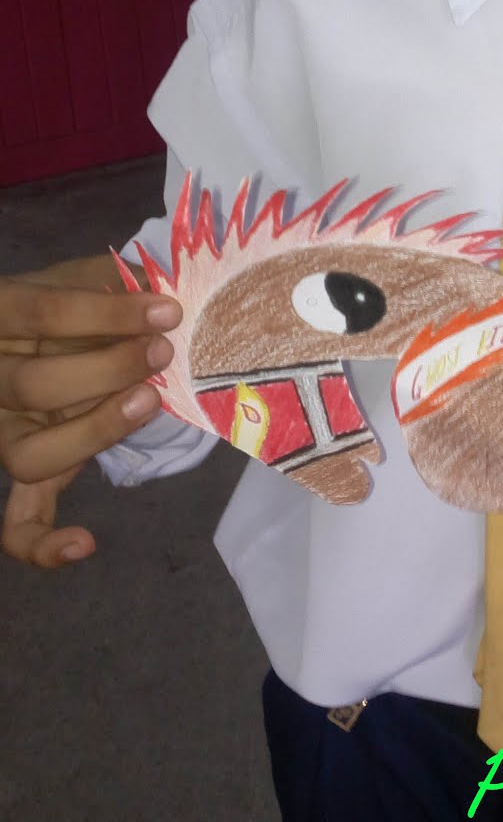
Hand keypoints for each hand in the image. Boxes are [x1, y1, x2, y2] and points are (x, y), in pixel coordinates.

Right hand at [0, 256, 180, 566]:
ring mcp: (2, 431)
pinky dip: (42, 542)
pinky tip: (85, 544)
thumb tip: (166, 277)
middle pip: (34, 386)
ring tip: (148, 402)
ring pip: (27, 454)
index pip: (42, 312)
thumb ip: (113, 277)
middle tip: (162, 352)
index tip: (168, 309)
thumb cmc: (67, 306)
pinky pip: (16, 522)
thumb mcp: (81, 279)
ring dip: (93, 432)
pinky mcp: (24, 467)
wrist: (33, 338)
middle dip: (108, 369)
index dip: (108, 312)